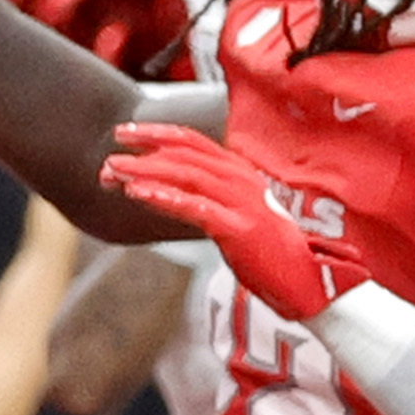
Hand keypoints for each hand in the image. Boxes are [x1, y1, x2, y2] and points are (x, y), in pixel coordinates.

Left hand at [96, 122, 343, 326]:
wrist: (304, 281)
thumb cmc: (265, 252)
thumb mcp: (232, 215)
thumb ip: (202, 198)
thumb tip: (159, 189)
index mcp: (239, 171)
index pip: (192, 141)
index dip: (156, 133)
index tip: (124, 132)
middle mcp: (240, 179)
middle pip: (184, 153)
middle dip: (142, 152)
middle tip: (109, 155)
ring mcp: (241, 202)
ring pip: (186, 175)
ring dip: (145, 171)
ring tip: (114, 172)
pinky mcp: (238, 228)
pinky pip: (195, 207)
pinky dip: (164, 198)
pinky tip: (137, 194)